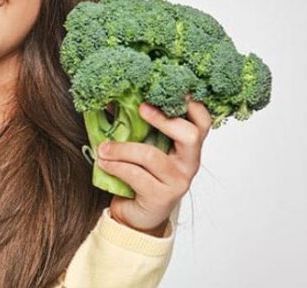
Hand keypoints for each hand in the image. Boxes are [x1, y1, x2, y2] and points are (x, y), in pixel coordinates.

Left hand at [95, 94, 210, 235]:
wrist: (139, 215)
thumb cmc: (143, 175)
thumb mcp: (144, 146)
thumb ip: (136, 125)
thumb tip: (113, 101)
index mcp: (189, 146)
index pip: (203, 122)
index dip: (192, 105)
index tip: (169, 90)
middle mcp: (190, 163)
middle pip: (190, 135)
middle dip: (163, 119)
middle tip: (140, 108)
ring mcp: (178, 181)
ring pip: (152, 156)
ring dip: (122, 148)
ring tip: (103, 147)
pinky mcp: (161, 197)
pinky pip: (136, 175)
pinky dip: (116, 165)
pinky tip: (103, 162)